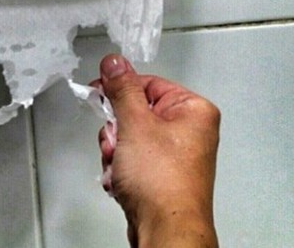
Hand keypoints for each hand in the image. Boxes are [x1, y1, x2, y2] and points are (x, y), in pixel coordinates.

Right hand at [96, 54, 219, 247]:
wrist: (165, 230)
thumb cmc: (163, 183)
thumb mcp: (135, 124)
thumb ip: (122, 90)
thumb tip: (115, 63)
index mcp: (192, 110)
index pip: (147, 83)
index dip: (119, 90)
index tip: (100, 94)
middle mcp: (188, 130)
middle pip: (135, 112)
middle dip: (116, 131)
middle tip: (118, 142)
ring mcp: (175, 154)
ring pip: (129, 137)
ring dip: (115, 152)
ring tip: (121, 167)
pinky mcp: (161, 173)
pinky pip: (131, 158)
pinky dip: (120, 168)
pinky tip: (123, 180)